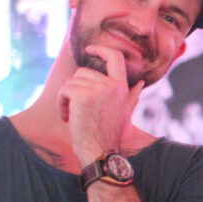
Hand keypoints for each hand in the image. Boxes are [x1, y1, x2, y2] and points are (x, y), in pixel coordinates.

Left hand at [57, 45, 143, 164]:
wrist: (101, 152)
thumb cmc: (111, 135)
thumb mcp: (125, 112)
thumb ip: (131, 95)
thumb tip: (141, 83)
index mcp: (122, 87)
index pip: (115, 58)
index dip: (101, 49)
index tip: (90, 49)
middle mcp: (112, 85)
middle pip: (83, 73)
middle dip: (75, 90)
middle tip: (79, 111)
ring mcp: (98, 89)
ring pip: (71, 82)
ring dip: (67, 99)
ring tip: (74, 116)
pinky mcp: (82, 96)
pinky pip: (64, 90)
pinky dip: (61, 104)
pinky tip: (68, 118)